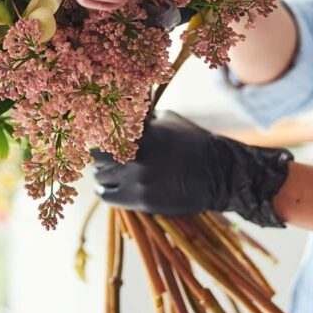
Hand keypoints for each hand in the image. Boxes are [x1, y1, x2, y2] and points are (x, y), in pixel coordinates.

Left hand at [91, 111, 291, 226]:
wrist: (218, 173)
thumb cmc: (192, 142)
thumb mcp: (167, 119)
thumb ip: (141, 118)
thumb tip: (119, 112)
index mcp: (140, 131)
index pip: (101, 129)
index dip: (95, 130)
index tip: (93, 132)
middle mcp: (134, 154)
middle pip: (95, 154)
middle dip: (97, 153)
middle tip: (101, 154)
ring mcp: (136, 179)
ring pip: (99, 176)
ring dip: (102, 173)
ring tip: (107, 171)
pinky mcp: (140, 200)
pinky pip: (107, 196)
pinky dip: (105, 190)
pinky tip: (108, 186)